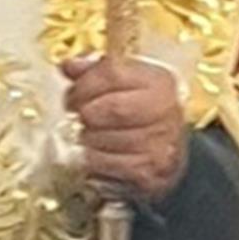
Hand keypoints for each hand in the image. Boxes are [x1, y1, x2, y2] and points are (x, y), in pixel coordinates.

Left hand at [62, 55, 187, 202]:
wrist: (170, 155)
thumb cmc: (142, 113)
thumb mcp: (127, 84)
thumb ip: (96, 71)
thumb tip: (68, 66)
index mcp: (158, 82)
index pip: (113, 73)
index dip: (84, 84)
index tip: (73, 95)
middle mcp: (164, 111)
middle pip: (110, 108)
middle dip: (84, 112)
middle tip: (77, 116)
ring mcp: (158, 144)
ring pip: (103, 138)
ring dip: (86, 138)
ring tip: (89, 135)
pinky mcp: (147, 173)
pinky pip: (104, 164)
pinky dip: (91, 160)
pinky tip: (96, 154)